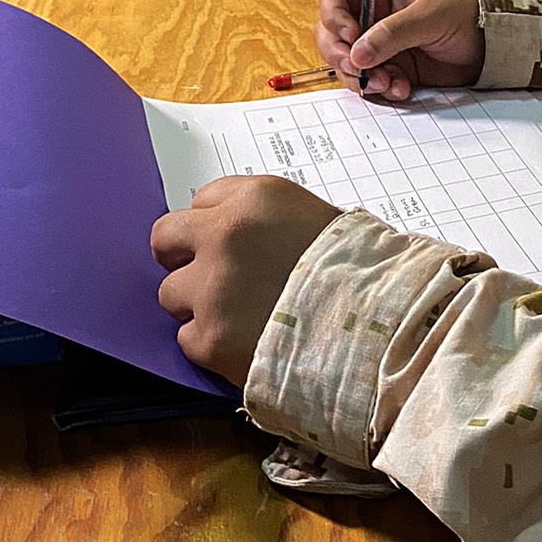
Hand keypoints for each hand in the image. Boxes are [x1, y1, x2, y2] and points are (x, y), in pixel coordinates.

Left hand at [150, 175, 341, 385]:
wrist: (375, 326)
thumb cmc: (354, 270)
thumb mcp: (311, 216)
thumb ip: (260, 217)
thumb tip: (224, 232)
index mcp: (255, 198)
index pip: (202, 199)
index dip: (215, 224)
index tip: (229, 243)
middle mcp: (224, 235)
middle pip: (166, 239)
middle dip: (184, 258)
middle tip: (212, 277)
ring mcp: (212, 288)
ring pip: (171, 294)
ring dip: (199, 305)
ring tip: (241, 316)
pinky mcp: (209, 338)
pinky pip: (187, 339)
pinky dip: (211, 344)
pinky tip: (246, 341)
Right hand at [316, 0, 483, 101]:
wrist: (493, 43)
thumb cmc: (467, 11)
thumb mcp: (431, 14)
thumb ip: (394, 32)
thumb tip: (359, 53)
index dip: (333, 15)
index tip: (349, 35)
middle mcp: (374, 16)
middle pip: (332, 34)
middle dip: (340, 54)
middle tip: (358, 69)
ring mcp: (382, 45)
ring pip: (348, 63)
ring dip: (361, 78)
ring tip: (387, 83)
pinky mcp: (393, 69)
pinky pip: (371, 82)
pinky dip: (381, 90)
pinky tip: (402, 88)